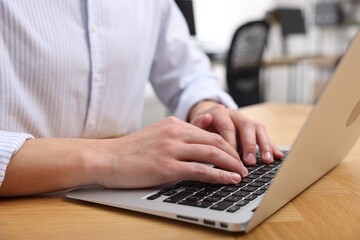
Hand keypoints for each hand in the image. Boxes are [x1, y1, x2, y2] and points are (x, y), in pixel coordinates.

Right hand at [95, 117, 248, 188]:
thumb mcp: (157, 135)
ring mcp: (171, 149)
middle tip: (244, 165)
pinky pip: (200, 170)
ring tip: (242, 173)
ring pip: (212, 154)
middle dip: (233, 154)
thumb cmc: (130, 150)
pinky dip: (219, 175)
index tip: (234, 154)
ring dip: (231, 164)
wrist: (106, 158)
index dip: (225, 145)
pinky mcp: (167, 167)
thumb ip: (179, 135)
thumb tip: (203, 133)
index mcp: (173, 124)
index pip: (208, 133)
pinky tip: (229, 179)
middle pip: (214, 141)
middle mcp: (175, 133)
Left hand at [188, 100, 283, 165]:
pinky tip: (278, 156)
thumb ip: (198, 124)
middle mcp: (234, 114)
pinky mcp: (253, 127)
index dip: (231, 143)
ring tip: (267, 161)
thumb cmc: (200, 128)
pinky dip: (272, 145)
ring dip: (264, 145)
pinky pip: (264, 135)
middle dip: (249, 145)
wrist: (207, 118)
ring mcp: (245, 120)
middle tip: (249, 162)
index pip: (227, 127)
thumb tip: (205, 118)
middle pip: (246, 126)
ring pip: (258, 128)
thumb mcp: (195, 127)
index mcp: (219, 112)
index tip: (232, 159)